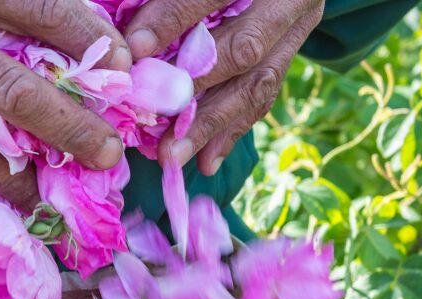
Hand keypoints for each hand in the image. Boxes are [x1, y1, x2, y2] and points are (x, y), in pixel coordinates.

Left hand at [124, 0, 323, 175]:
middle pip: (245, 48)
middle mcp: (288, 0)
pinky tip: (205, 159)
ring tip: (174, 155)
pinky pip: (264, 96)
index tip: (133, 50)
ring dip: (213, 125)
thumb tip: (125, 35)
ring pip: (259, 83)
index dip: (174, 19)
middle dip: (196, 89)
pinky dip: (231, 130)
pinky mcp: (290, 52)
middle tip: (155, 119)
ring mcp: (296, 27)